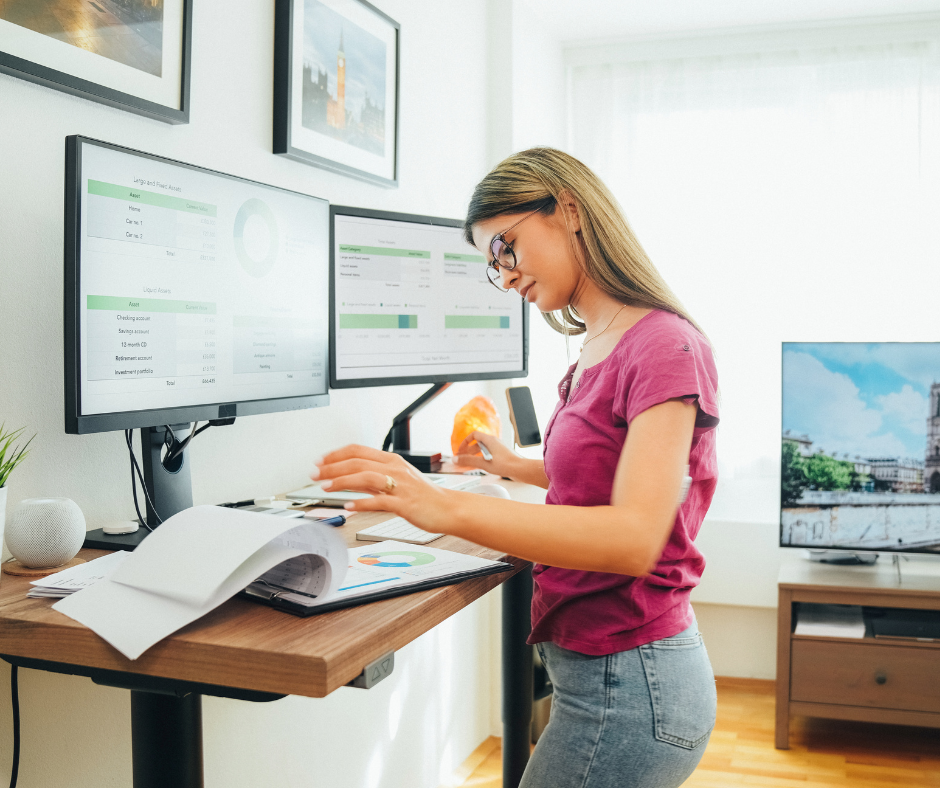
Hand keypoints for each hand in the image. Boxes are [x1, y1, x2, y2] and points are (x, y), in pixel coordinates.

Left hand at [311, 444, 454, 532]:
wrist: (448, 508)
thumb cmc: (424, 495)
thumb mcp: (398, 479)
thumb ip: (374, 477)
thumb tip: (349, 478)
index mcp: (391, 460)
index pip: (358, 450)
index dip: (335, 454)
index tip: (319, 461)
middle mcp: (394, 469)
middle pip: (357, 462)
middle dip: (332, 467)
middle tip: (314, 474)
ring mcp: (400, 485)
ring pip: (365, 477)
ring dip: (342, 481)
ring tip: (325, 487)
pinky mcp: (404, 503)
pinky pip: (379, 501)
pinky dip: (362, 503)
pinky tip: (349, 506)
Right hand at [453, 431, 516, 476]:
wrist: (521, 470)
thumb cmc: (507, 464)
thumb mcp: (484, 464)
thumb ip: (468, 461)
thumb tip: (457, 459)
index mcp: (490, 440)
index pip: (474, 435)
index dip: (465, 442)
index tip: (460, 450)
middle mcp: (494, 442)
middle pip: (477, 443)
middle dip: (468, 451)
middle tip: (462, 458)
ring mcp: (498, 449)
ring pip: (482, 450)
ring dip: (474, 456)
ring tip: (468, 464)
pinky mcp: (501, 456)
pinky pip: (488, 455)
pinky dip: (481, 459)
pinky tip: (479, 467)